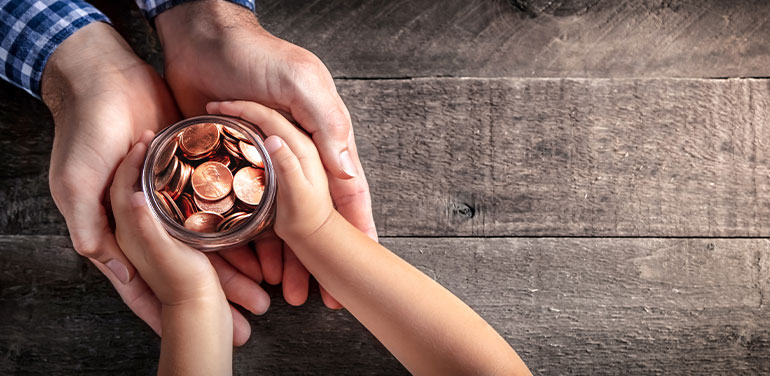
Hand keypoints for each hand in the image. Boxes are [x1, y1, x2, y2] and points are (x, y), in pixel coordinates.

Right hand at [41, 23, 266, 344]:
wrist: (104, 76)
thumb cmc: (87, 128)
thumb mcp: (75, 181)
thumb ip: (89, 222)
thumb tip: (105, 263)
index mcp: (124, 228)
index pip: (155, 280)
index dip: (183, 304)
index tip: (222, 322)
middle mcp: (152, 218)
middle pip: (194, 263)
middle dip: (225, 288)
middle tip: (260, 307)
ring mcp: (173, 196)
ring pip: (213, 238)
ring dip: (239, 261)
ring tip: (271, 282)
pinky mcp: (190, 170)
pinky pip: (222, 202)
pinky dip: (240, 218)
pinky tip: (265, 234)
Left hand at [155, 1, 376, 307]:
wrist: (202, 39)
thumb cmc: (260, 56)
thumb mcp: (303, 86)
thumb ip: (327, 129)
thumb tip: (350, 178)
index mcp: (324, 144)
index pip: (348, 196)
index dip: (358, 233)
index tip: (365, 269)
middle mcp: (299, 161)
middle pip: (314, 219)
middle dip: (317, 259)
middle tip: (313, 296)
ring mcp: (265, 167)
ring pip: (279, 223)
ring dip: (282, 257)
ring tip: (276, 290)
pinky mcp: (231, 168)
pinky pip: (240, 212)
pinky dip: (244, 239)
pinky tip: (243, 263)